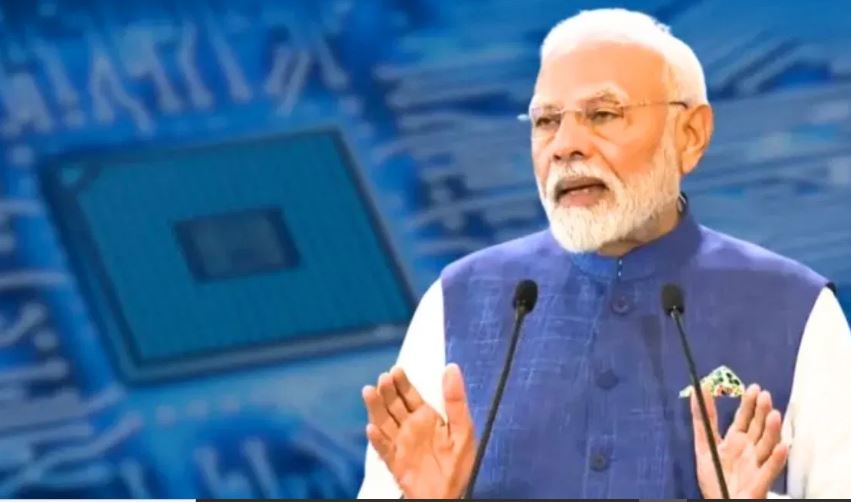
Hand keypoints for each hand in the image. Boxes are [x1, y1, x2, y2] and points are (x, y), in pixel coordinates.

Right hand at [362, 363, 474, 498]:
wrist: (449, 495)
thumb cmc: (459, 464)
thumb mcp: (462, 429)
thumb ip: (455, 400)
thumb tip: (451, 368)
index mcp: (426, 418)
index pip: (410, 395)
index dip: (402, 382)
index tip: (396, 370)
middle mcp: (410, 428)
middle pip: (394, 405)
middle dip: (388, 391)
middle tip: (384, 378)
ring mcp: (400, 444)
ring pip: (383, 422)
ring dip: (376, 407)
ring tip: (369, 392)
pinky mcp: (395, 463)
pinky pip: (383, 450)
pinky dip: (376, 440)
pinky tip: (371, 429)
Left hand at [692, 384, 788, 498]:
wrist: (719, 501)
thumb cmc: (714, 476)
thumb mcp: (704, 445)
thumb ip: (702, 419)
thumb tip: (699, 388)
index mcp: (736, 441)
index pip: (744, 418)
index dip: (749, 404)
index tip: (754, 387)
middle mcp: (749, 450)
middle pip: (758, 428)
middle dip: (761, 411)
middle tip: (764, 395)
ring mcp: (757, 465)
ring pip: (767, 445)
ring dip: (771, 430)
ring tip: (774, 414)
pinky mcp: (761, 482)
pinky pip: (770, 470)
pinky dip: (777, 459)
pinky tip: (782, 447)